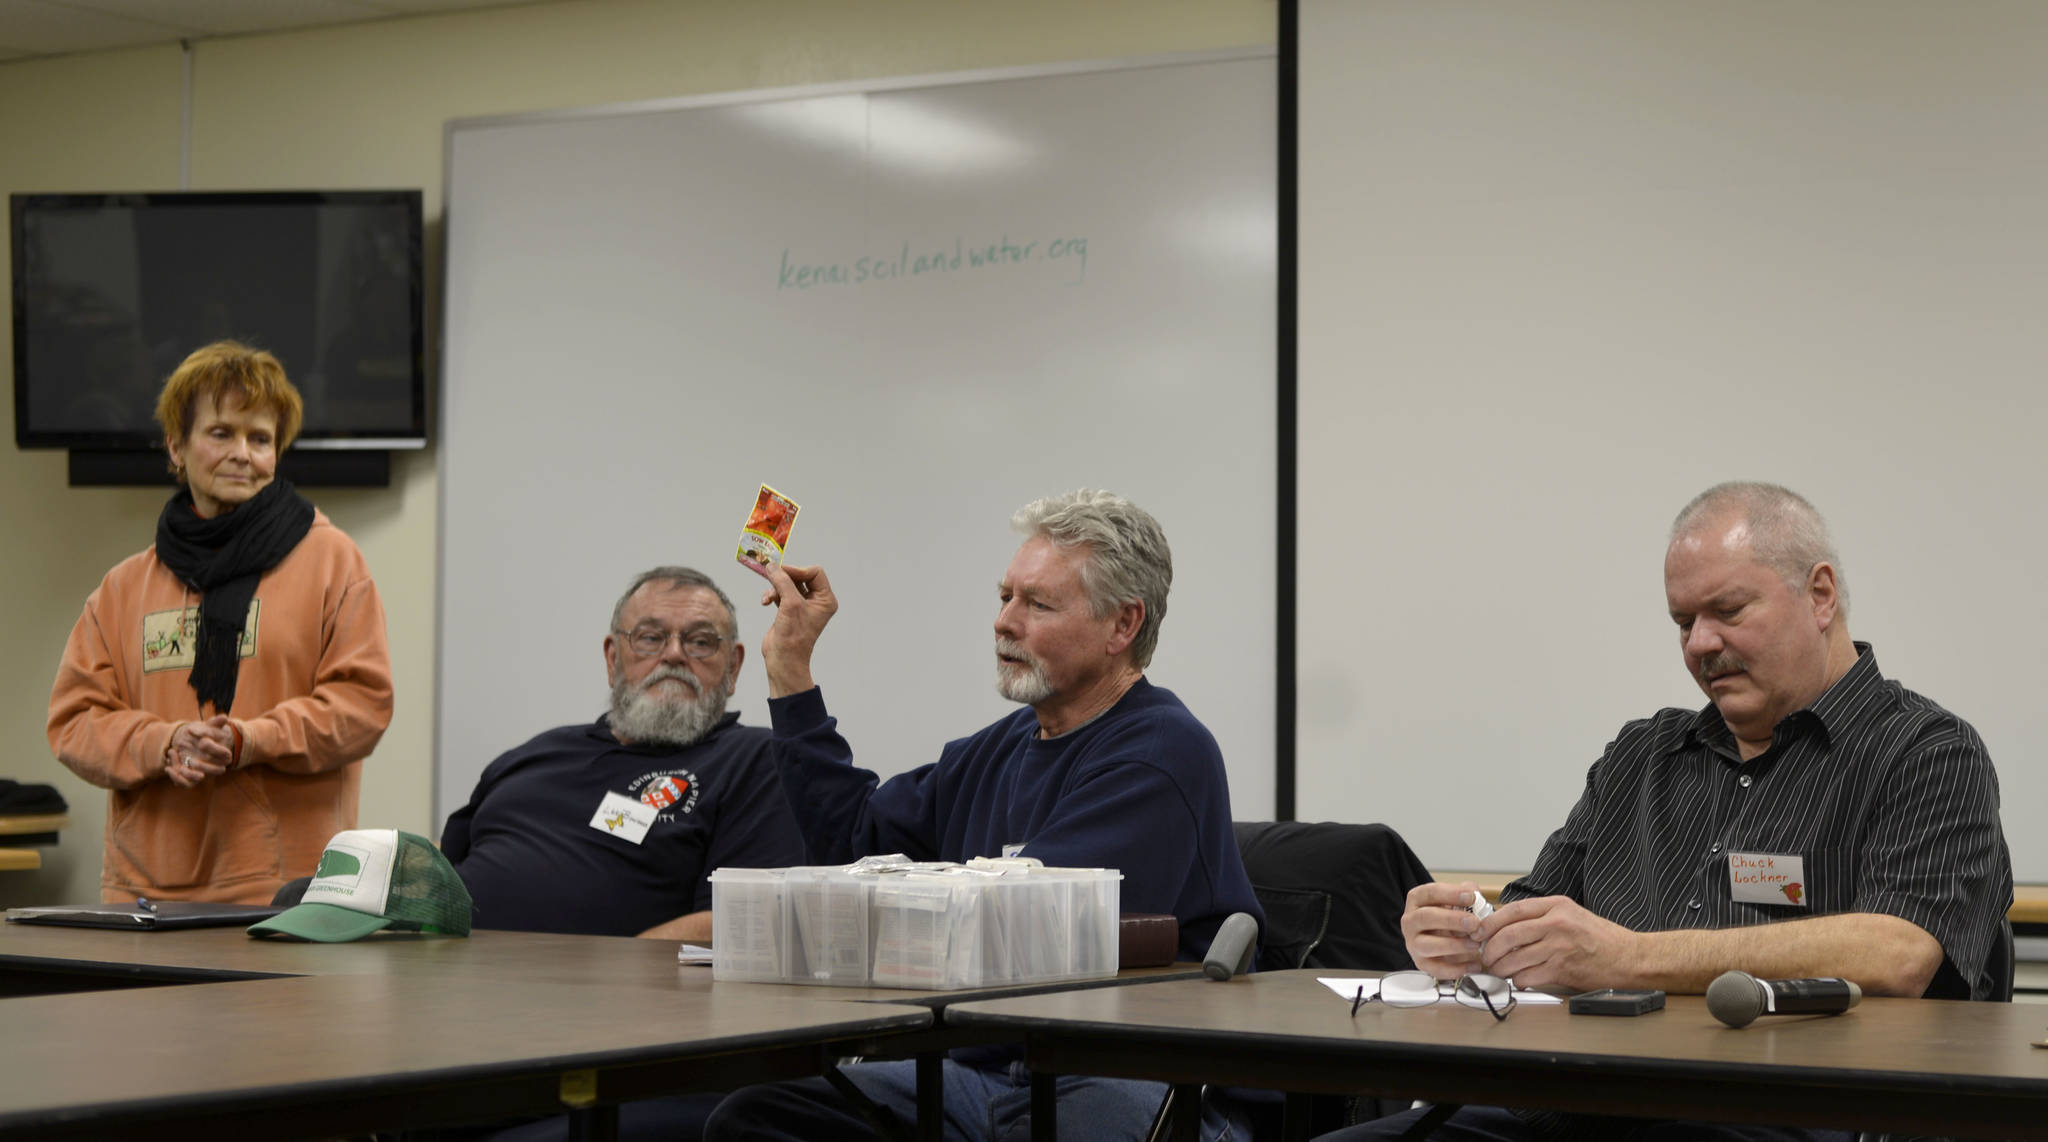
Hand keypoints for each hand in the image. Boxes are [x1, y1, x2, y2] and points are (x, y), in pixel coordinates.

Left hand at [164, 719, 233, 787]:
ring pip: (199, 778)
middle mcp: (215, 765)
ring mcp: (203, 772)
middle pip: (218, 770)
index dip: (215, 749)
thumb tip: (224, 718)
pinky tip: (168, 767)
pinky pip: (186, 784)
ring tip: (177, 759)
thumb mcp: (210, 726)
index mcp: (224, 753)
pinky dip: (176, 778)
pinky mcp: (190, 777)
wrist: (193, 742)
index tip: (202, 741)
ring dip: (188, 773)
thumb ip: (216, 722)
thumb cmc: (205, 734)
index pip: (226, 755)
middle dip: (204, 766)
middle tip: (192, 759)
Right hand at [752, 562, 836, 697]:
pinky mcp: (788, 610)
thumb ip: (782, 582)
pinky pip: (780, 593)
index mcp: (825, 600)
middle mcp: (816, 601)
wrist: (783, 659)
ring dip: (775, 587)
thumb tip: (772, 566)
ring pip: (788, 584)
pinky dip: (771, 595)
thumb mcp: (790, 604)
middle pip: (800, 576)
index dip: (798, 570)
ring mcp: (802, 606)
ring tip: (768, 597)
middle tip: (769, 574)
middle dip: (784, 577)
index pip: (815, 572)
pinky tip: (765, 602)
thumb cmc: (792, 636)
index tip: (782, 572)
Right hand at [1399, 881, 1487, 979]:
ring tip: (1475, 944)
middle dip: (1451, 920)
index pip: (1429, 893)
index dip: (1450, 894)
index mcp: (1417, 900)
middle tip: (1474, 923)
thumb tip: (1473, 891)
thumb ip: (1466, 893)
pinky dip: (1456, 969)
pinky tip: (1473, 964)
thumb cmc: (1450, 917)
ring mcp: (1413, 943)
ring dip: (1453, 945)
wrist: (1444, 939)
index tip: (1470, 897)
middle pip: (1425, 917)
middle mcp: (1411, 921)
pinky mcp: (1421, 963)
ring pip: (1427, 945)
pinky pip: (1435, 969)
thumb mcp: (1457, 900)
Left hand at [1476, 895, 1639, 991]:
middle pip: (1507, 935)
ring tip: (1498, 971)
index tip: (1479, 933)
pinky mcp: (1562, 969)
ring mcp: (1559, 947)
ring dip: (1500, 968)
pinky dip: (1518, 981)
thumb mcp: (1572, 915)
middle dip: (1489, 949)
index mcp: (1557, 906)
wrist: (1630, 958)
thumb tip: (1508, 927)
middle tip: (1485, 957)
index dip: (1490, 923)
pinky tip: (1519, 981)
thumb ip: (1543, 917)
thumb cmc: (1602, 939)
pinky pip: (1527, 976)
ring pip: (1514, 958)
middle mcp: (1556, 923)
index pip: (1512, 910)